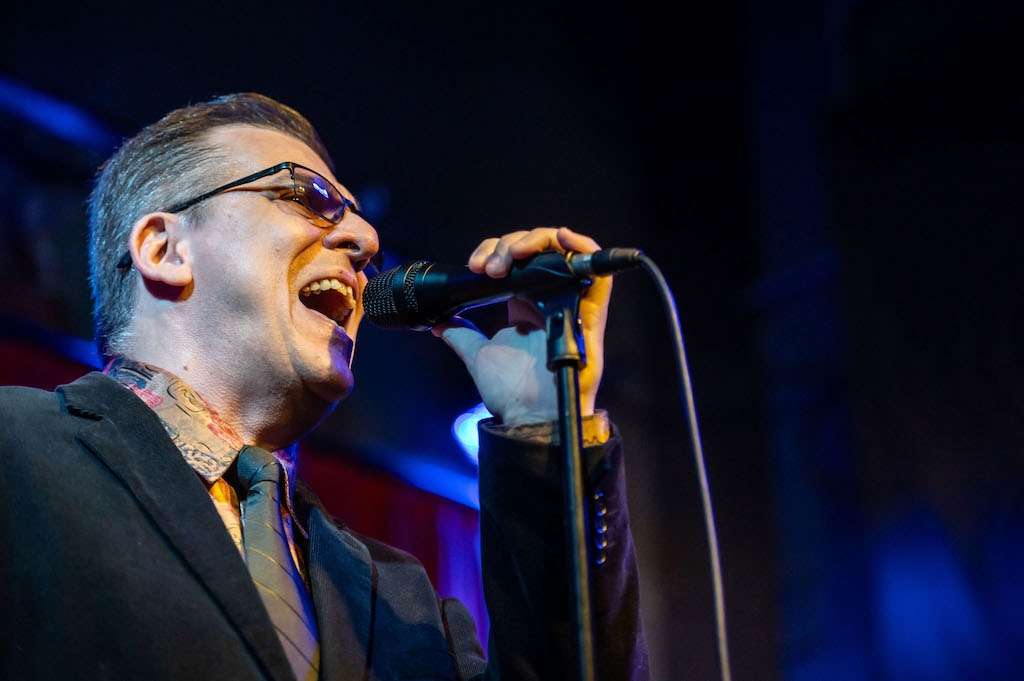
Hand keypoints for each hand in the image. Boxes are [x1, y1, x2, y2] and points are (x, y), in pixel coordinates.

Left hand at [433, 227, 611, 425]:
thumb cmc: (511, 391)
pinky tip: (560, 237)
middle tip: (489, 266)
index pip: (515, 261)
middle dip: (508, 246)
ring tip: (514, 253)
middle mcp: (548, 300)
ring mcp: (569, 303)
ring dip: (536, 241)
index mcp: (525, 306)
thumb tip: (441, 325)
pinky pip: (598, 272)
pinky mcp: (590, 311)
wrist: (530, 414)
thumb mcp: (478, 355)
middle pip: (535, 251)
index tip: (474, 266)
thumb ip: (462, 336)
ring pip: (561, 252)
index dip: (495, 251)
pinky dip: (582, 248)